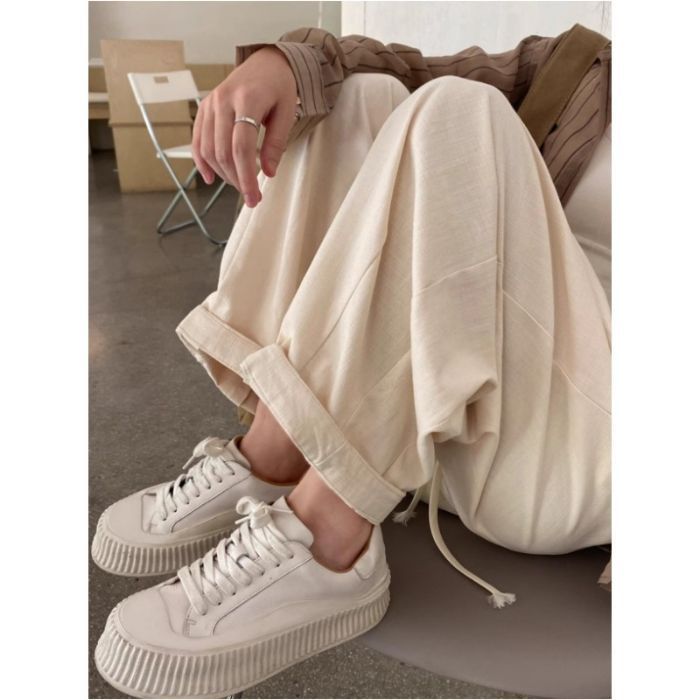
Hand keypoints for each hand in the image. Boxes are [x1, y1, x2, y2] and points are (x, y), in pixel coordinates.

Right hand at [192, 47, 297, 206]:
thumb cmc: (280, 86)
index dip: (246, 176)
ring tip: (239, 184)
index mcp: (246, 99)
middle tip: (251, 197)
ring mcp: (210, 103)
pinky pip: (198, 139)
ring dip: (222, 173)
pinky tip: (210, 177)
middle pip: (222, 151)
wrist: (266, 62)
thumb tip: (268, 172)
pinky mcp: (204, 107)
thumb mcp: (287, 112)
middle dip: (236, 180)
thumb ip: (276, 142)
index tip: (253, 197)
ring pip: (208, 148)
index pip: (241, 147)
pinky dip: (201, 161)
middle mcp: (223, 100)